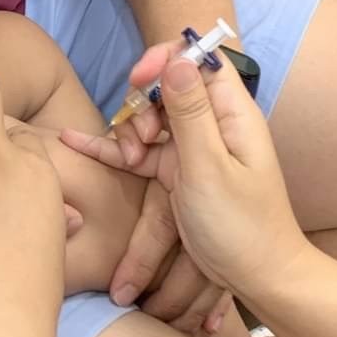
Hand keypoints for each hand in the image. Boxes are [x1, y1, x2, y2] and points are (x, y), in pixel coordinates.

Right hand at [65, 41, 308, 298]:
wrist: (260, 279)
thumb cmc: (242, 227)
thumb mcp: (209, 167)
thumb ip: (190, 112)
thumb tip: (178, 58)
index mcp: (232, 114)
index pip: (201, 59)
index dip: (167, 59)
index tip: (139, 80)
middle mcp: (214, 124)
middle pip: (168, 87)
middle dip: (143, 105)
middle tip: (141, 141)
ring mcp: (195, 148)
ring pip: (151, 119)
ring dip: (131, 132)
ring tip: (129, 160)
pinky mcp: (179, 172)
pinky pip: (143, 151)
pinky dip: (117, 149)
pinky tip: (77, 143)